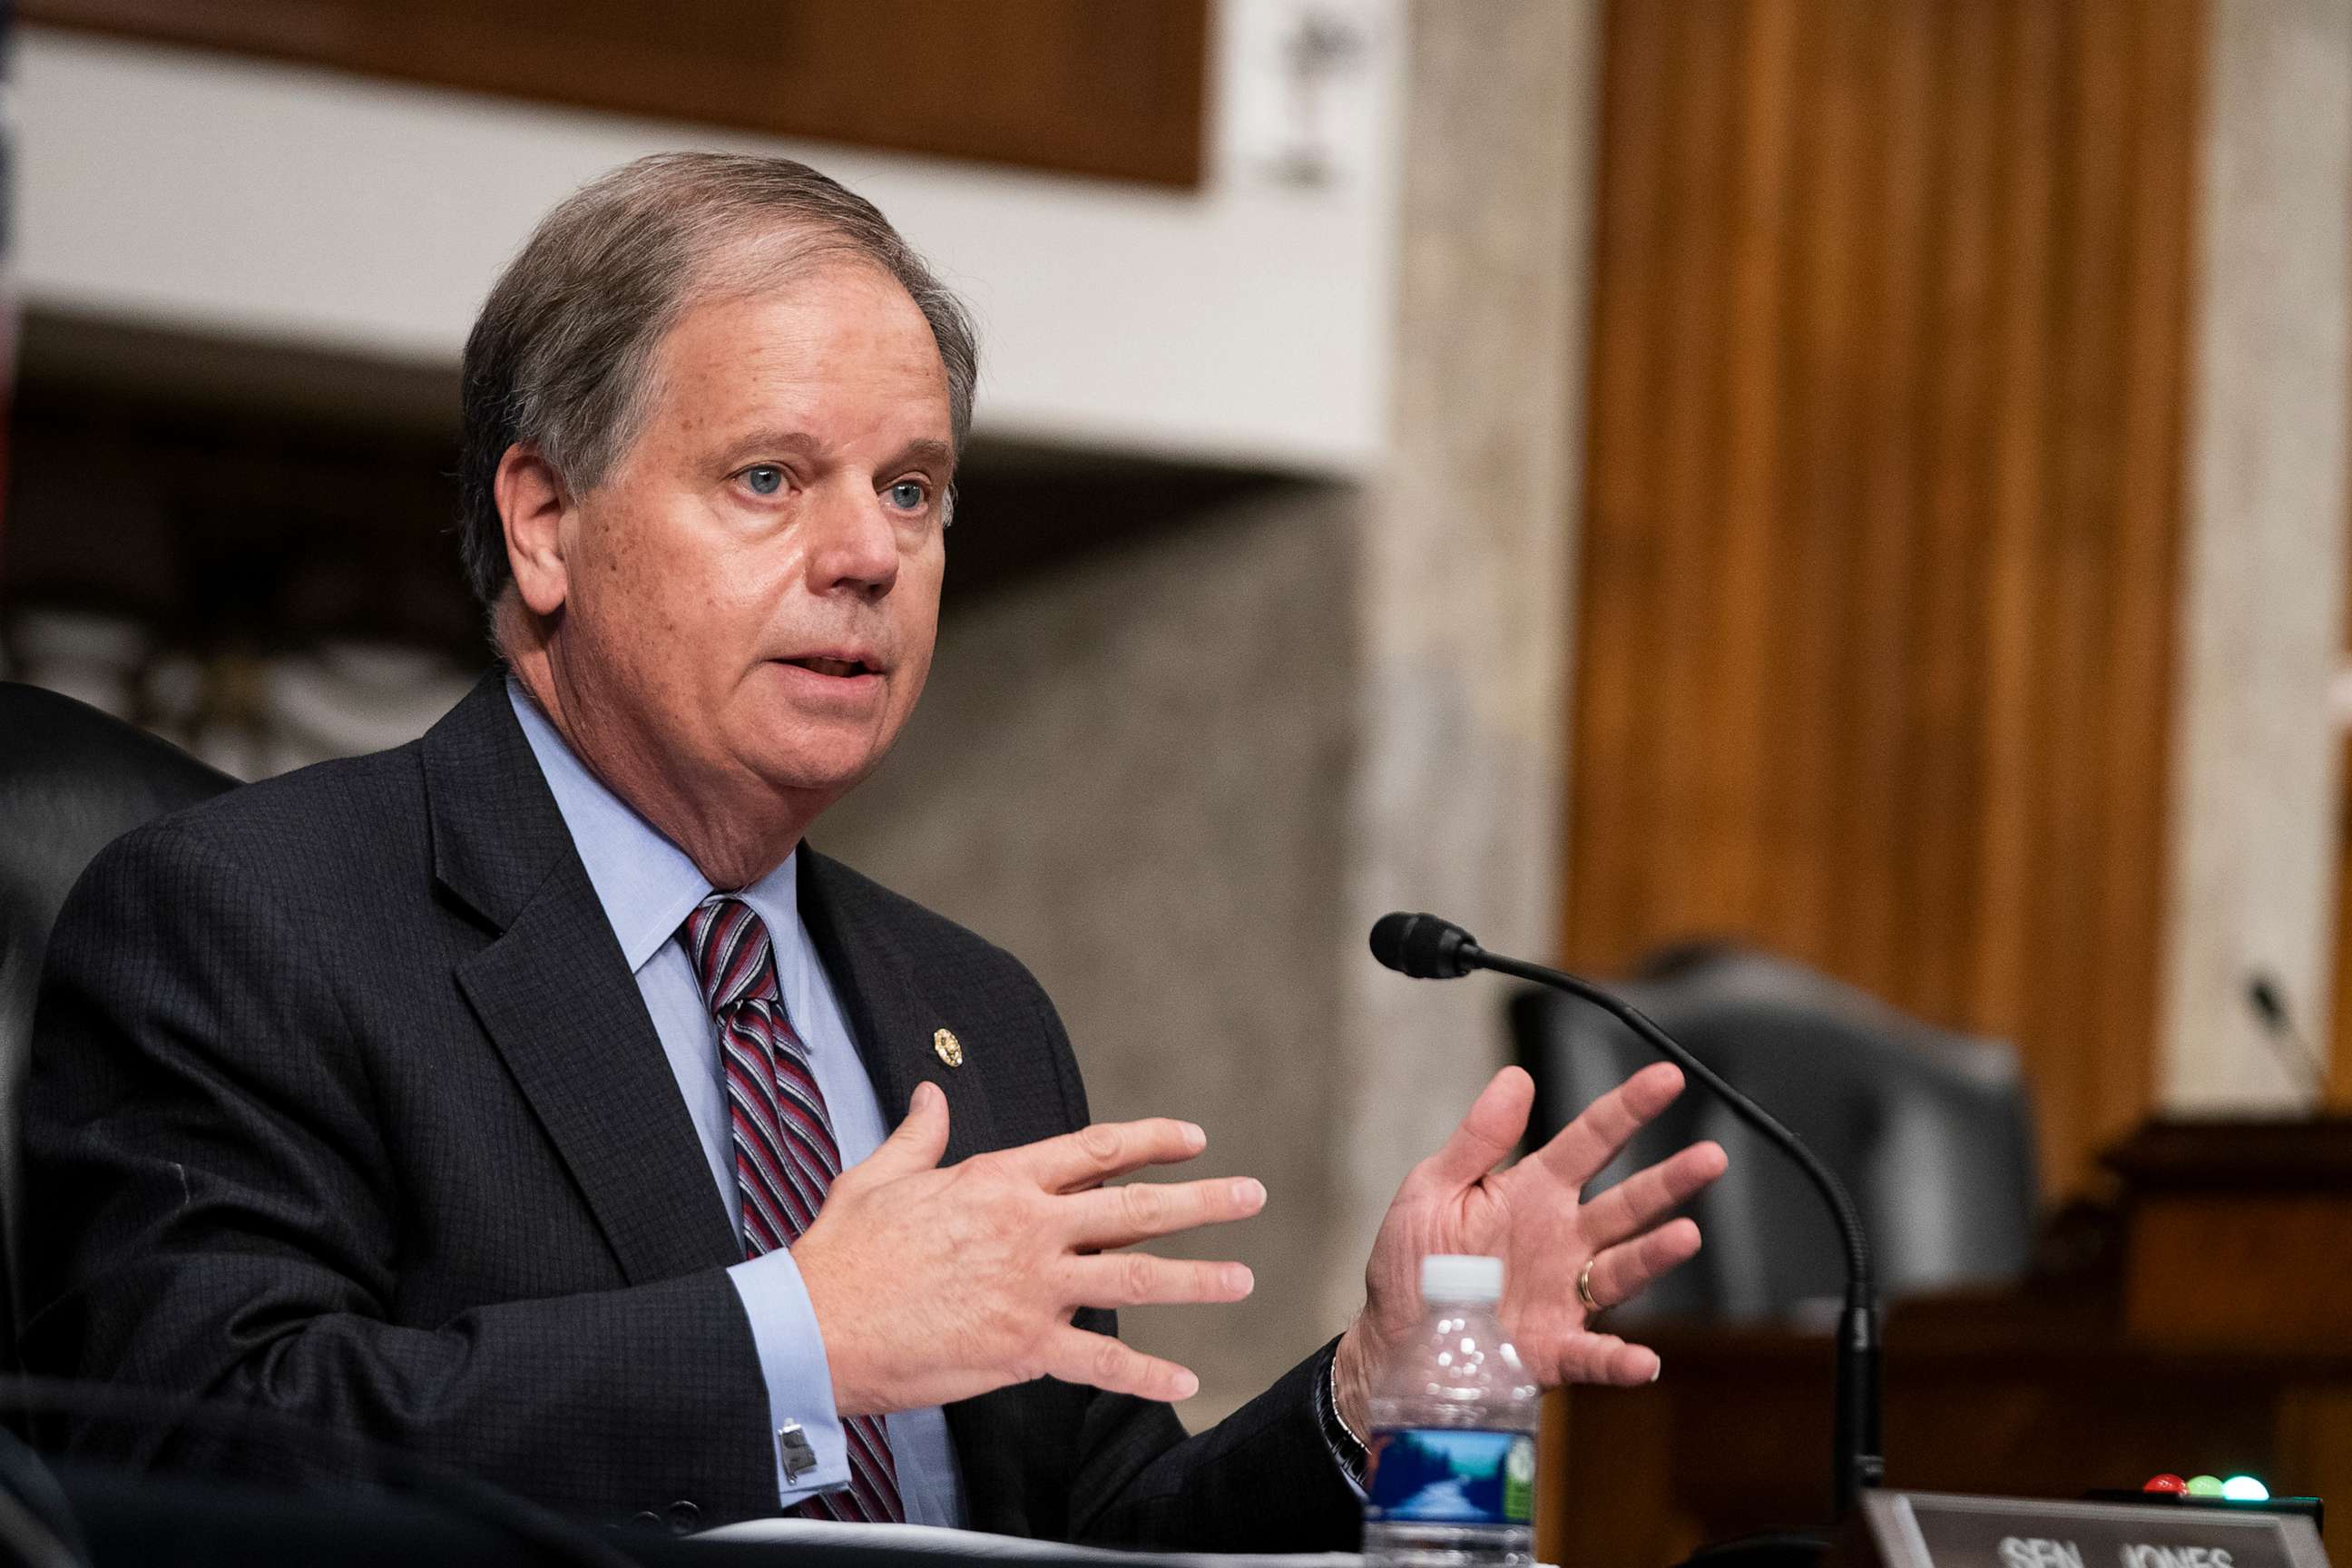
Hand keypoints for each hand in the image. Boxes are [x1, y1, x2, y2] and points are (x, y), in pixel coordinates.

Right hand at [790, 1081, 1264, 1415]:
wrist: (813, 1326)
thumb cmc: (842, 1252)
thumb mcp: (880, 1175)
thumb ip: (919, 1135)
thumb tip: (930, 1095)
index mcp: (1000, 1181)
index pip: (1094, 1150)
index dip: (1151, 1142)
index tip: (1193, 1139)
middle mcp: (1029, 1228)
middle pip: (1133, 1208)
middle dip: (1201, 1202)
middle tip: (1250, 1196)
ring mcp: (1031, 1289)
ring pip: (1134, 1278)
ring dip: (1196, 1279)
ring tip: (1242, 1278)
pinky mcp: (1022, 1348)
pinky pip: (1099, 1362)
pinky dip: (1146, 1374)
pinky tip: (1185, 1378)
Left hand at [1333, 1063, 1725, 1431]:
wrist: (1396, 1345)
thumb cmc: (1415, 1266)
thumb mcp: (1431, 1190)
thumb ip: (1478, 1139)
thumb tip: (1516, 1077)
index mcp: (1533, 1193)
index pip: (1590, 1141)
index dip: (1628, 1109)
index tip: (1669, 1077)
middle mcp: (1562, 1240)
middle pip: (1626, 1204)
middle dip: (1669, 1181)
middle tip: (1711, 1157)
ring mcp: (1564, 1296)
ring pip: (1622, 1270)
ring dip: (1655, 1255)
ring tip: (1687, 1235)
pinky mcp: (1554, 1350)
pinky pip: (1593, 1356)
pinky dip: (1619, 1361)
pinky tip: (1642, 1361)